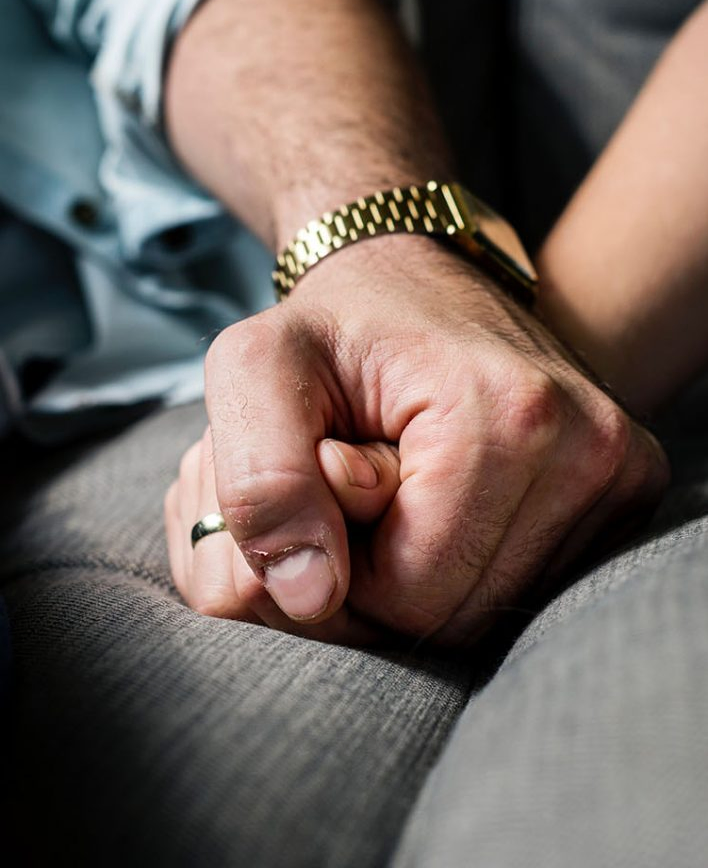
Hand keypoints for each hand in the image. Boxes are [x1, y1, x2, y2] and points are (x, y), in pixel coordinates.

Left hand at [168, 234, 668, 645]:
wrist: (419, 279)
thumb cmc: (334, 327)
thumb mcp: (255, 370)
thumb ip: (261, 484)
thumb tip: (311, 599)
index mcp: (509, 414)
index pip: (413, 596)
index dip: (345, 566)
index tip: (335, 479)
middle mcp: (592, 449)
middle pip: (461, 617)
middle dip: (384, 575)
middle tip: (363, 480)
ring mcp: (620, 473)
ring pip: (494, 610)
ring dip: (425, 569)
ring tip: (403, 482)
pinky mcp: (627, 488)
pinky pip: (529, 584)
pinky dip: (471, 559)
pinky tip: (447, 495)